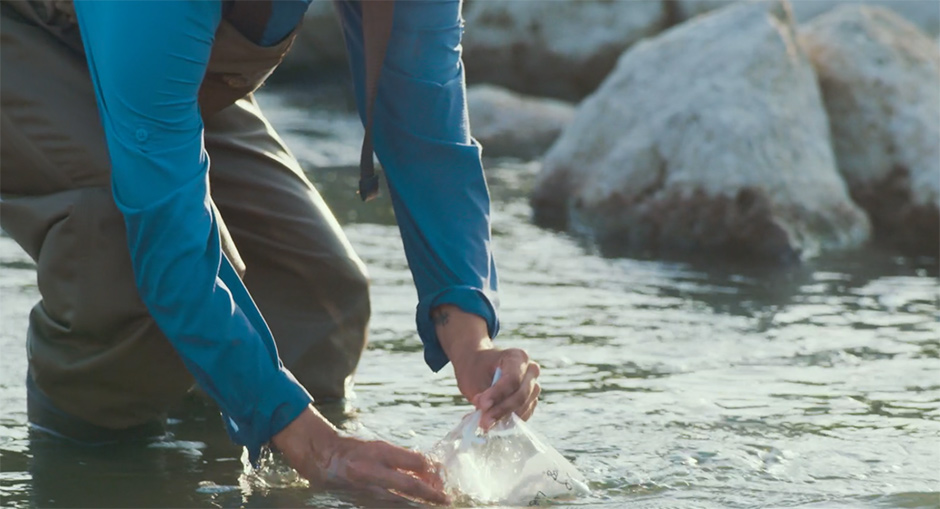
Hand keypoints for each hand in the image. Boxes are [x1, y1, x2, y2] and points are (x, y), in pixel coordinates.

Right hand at [272, 405, 448, 504]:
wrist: (321, 458)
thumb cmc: (354, 450)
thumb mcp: (379, 448)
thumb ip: (402, 459)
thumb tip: (427, 469)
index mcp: (379, 452)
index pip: (413, 462)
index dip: (432, 471)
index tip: (443, 477)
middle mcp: (373, 472)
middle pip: (409, 486)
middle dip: (430, 494)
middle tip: (447, 500)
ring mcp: (366, 490)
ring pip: (399, 502)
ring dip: (418, 504)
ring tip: (434, 505)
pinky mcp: (361, 502)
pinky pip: (387, 506)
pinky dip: (401, 506)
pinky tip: (412, 506)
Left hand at [433, 305, 541, 429]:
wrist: (478, 367)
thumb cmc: (476, 370)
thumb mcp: (474, 380)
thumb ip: (483, 399)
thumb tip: (488, 421)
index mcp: (517, 357)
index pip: (513, 379)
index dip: (498, 394)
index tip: (482, 405)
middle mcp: (531, 370)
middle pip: (521, 394)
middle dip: (501, 409)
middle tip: (483, 421)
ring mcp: (533, 386)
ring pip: (524, 406)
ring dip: (504, 416)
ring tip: (485, 421)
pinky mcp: (531, 400)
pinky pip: (524, 414)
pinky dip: (509, 420)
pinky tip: (494, 419)